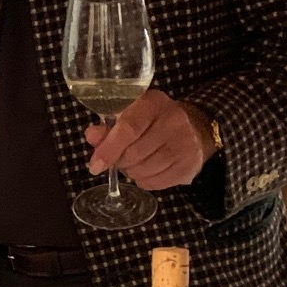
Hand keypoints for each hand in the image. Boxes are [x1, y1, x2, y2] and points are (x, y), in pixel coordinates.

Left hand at [85, 88, 210, 189]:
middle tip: (120, 157)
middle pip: (134, 153)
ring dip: (132, 172)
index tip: (96, 165)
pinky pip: (156, 183)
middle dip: (120, 160)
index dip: (109, 148)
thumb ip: (108, 127)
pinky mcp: (190, 165)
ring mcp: (185, 144)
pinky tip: (147, 170)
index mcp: (153, 103)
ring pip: (144, 171)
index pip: (129, 128)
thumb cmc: (153, 122)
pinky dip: (144, 180)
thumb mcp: (130, 115)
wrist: (193, 128)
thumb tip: (92, 136)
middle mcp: (173, 121)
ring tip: (135, 162)